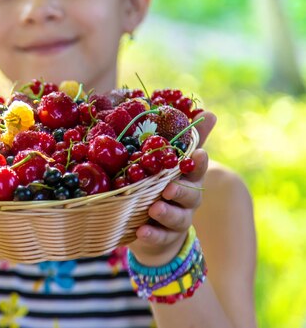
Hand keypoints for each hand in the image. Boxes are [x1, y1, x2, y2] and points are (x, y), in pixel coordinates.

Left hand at [128, 110, 215, 265]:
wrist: (152, 226)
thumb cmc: (161, 184)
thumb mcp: (170, 162)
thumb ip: (186, 139)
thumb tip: (209, 112)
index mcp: (188, 177)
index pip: (198, 168)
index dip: (199, 162)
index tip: (197, 154)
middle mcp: (186, 199)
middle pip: (190, 195)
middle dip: (181, 191)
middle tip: (168, 188)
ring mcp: (176, 220)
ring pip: (177, 218)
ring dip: (166, 214)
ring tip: (154, 209)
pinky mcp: (162, 237)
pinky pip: (159, 237)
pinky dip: (151, 235)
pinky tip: (141, 231)